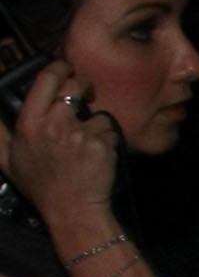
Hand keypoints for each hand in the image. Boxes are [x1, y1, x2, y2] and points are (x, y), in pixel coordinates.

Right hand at [5, 60, 123, 233]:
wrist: (72, 208)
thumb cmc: (39, 184)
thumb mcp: (6, 159)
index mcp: (29, 123)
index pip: (47, 79)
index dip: (60, 68)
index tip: (66, 69)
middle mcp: (55, 124)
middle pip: (75, 86)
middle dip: (82, 86)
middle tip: (85, 94)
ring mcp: (81, 133)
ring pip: (96, 111)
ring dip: (95, 121)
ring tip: (86, 139)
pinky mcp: (103, 144)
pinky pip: (110, 130)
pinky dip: (107, 138)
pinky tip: (97, 153)